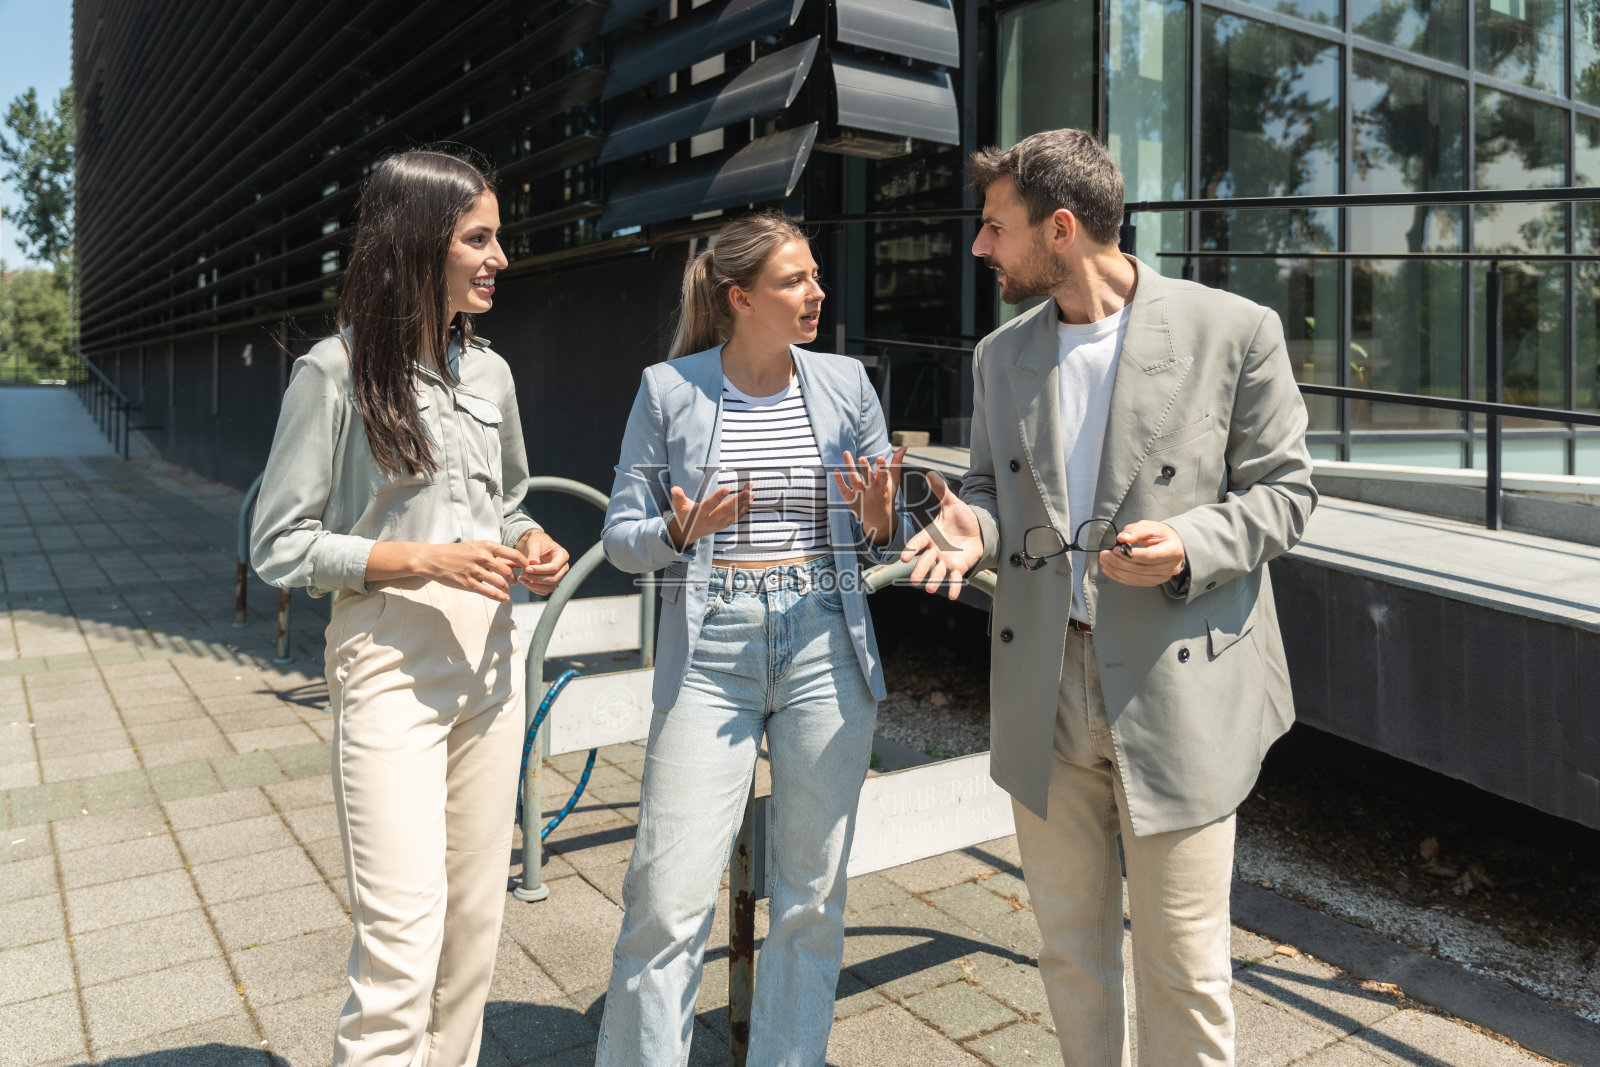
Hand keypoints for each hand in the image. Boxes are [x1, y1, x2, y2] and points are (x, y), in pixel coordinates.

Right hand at [418, 540, 526, 601]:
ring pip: (500, 582)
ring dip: (507, 588)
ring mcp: (475, 571)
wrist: (433, 559)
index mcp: (486, 546)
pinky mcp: (468, 583)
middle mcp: (483, 557)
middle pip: (508, 571)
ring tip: (507, 589)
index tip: (527, 568)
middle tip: (515, 582)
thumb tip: (514, 563)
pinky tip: (503, 598)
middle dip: (514, 578)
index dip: (524, 563)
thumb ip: (495, 555)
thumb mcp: (476, 548)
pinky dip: (499, 597)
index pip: (513, 554)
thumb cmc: (456, 552)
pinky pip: (489, 592)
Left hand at [516, 530, 570, 595]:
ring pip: (549, 587)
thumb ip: (533, 553)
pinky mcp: (552, 582)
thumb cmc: (536, 542)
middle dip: (536, 579)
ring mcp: (558, 576)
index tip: (527, 569)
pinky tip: (525, 581)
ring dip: (534, 585)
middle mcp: (563, 567)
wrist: (535, 546)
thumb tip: (533, 563)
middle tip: (522, 574)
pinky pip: (545, 591)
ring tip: (522, 577)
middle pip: (553, 579)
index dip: (540, 570)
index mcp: (562, 555)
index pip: (554, 567)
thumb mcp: (534, 543)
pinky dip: (534, 588)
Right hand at [666, 484, 752, 549]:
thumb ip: (678, 497)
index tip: (727, 488)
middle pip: (726, 510)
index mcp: (700, 514)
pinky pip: (737, 517)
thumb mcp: (678, 506)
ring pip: (734, 513)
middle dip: (738, 500)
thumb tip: (675, 489)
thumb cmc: (684, 516)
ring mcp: (720, 523)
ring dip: (744, 502)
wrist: (688, 534)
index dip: (718, 497)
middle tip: (747, 489)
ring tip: (751, 491)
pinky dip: (744, 508)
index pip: (710, 505)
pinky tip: (750, 498)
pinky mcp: (725, 524)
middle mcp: (711, 520)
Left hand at [834, 446, 905, 544]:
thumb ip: (896, 463)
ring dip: (850, 468)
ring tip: (846, 453)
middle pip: (867, 479)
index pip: (883, 476)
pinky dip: (839, 481)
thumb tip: (904, 447)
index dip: (882, 468)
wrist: (879, 520)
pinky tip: (836, 470)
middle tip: (861, 457)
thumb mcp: (893, 481)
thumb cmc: (887, 495)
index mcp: (884, 487)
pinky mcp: (852, 501)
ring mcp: (861, 497)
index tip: (880, 458)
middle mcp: (872, 492)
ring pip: (854, 481)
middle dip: (865, 469)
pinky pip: (844, 491)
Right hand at [899, 472, 984, 599]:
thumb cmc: (960, 517)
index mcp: (930, 535)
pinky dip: (953, 587)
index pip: (918, 542)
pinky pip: (954, 579)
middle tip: (915, 578)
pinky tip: (952, 596)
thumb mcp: (951, 502)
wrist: (977, 530)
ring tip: (929, 588)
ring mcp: (946, 561)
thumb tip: (930, 472)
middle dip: (920, 570)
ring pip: (937, 572)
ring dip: (933, 580)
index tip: (905, 556)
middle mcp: (935, 550)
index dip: (912, 549)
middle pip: (925, 561)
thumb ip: (941, 490)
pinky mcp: (958, 568)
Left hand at [1098, 520, 1186, 586]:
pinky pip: (1135, 582)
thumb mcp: (1150, 526)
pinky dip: (1120, 577)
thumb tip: (1123, 538)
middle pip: (1141, 569)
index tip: (1116, 549)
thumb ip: (1136, 531)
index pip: (1149, 556)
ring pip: (1137, 578)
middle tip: (1105, 555)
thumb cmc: (1161, 535)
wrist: (1170, 544)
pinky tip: (1110, 570)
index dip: (1130, 555)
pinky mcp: (1154, 582)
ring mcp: (1163, 577)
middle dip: (1119, 563)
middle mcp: (1171, 567)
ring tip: (1105, 562)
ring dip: (1117, 571)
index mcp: (1173, 551)